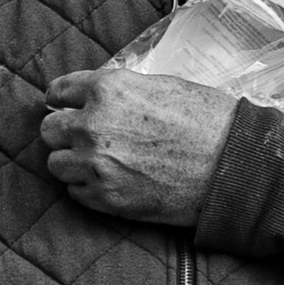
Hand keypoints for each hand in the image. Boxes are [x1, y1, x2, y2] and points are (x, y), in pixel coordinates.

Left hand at [38, 70, 238, 225]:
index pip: (57, 91)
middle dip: (64, 132)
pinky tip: (110, 180)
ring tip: (98, 161)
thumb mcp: (159, 86)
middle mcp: (94, 125)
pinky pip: (75, 192)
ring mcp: (98, 165)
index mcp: (107, 89)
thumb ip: (119, 91)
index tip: (64, 106)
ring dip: (73, 162)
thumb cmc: (206, 120)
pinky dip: (87, 187)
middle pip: (49, 130)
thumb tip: (93, 98)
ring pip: (56, 164)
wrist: (234, 164)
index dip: (62, 99)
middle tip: (84, 137)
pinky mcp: (108, 199)